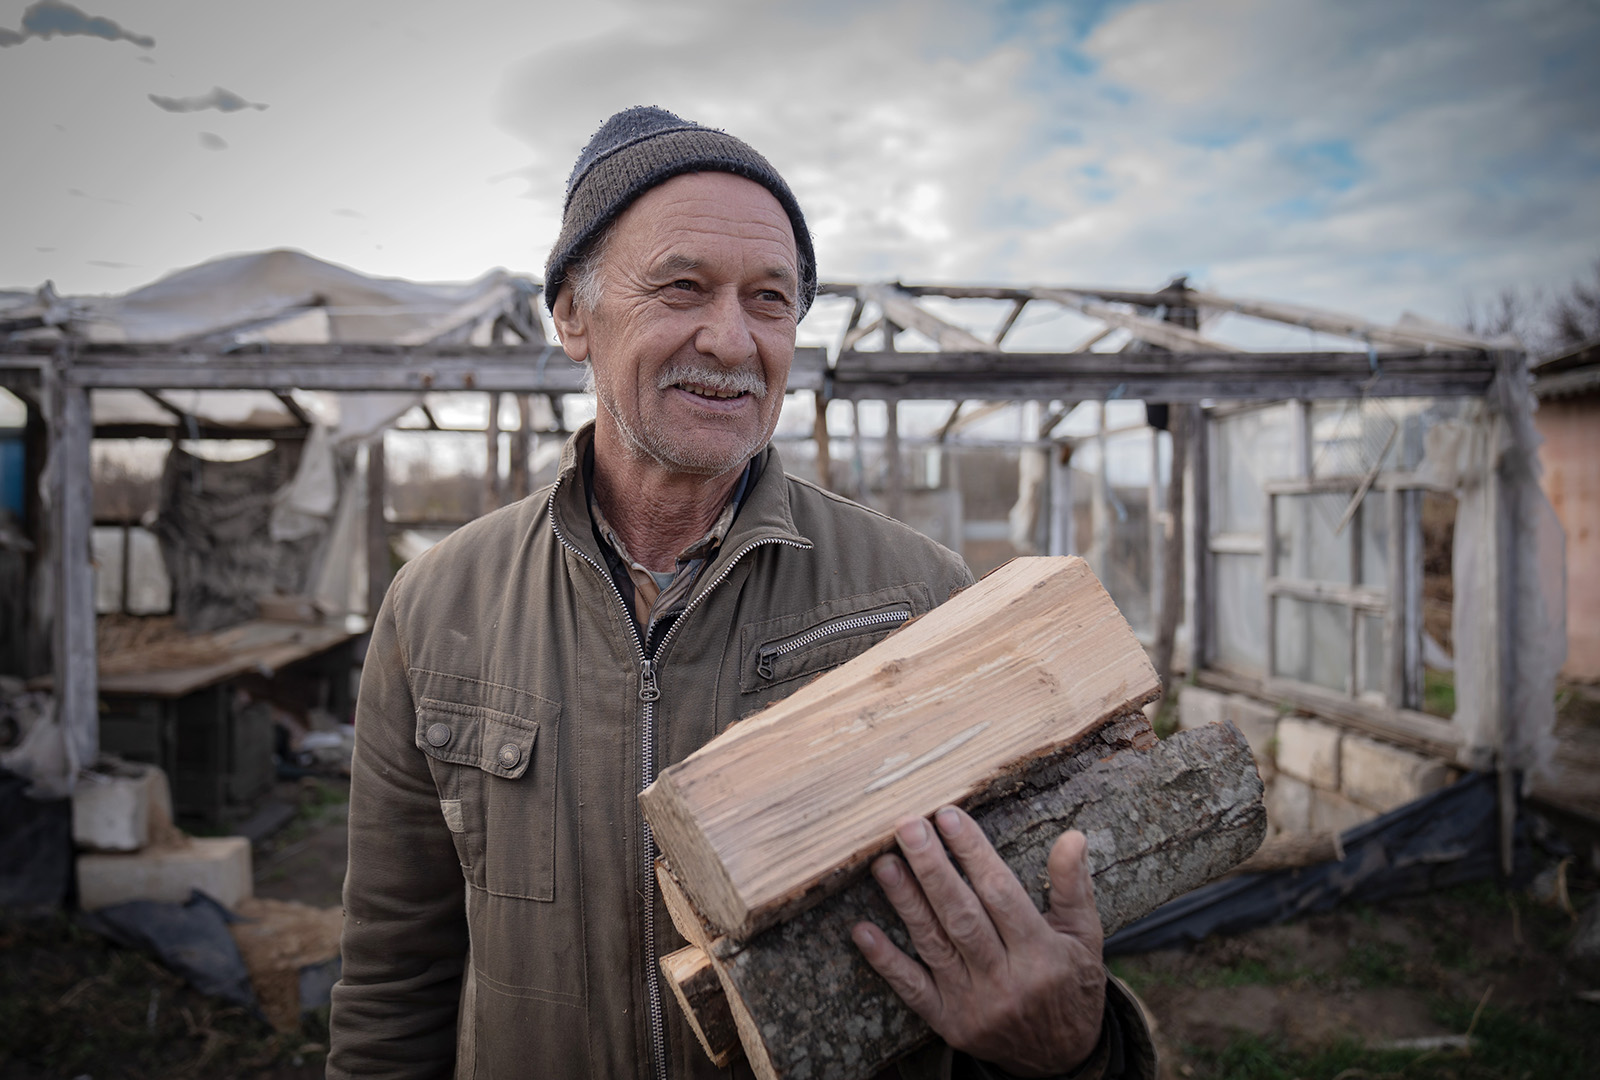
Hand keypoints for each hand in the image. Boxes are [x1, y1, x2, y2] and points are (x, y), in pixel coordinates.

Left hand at [850, 808, 1105, 1077]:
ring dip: (905, 903)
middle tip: (909, 827)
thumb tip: (1073, 836)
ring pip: (934, 945)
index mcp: (1042, 954)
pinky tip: (862, 931)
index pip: (1001, 894)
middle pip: (962, 917)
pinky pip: (912, 990)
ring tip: (884, 863)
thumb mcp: (1085, 937)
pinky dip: (886, 962)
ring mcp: (973, 1005)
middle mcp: (1006, 981)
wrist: (1062, 1060)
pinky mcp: (948, 1023)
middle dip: (932, 869)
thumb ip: (1073, 887)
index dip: (974, 853)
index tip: (949, 816)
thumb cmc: (1071, 983)